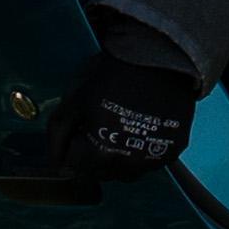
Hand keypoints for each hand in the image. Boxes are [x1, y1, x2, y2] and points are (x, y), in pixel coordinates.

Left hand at [45, 49, 203, 181]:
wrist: (157, 56)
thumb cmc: (112, 74)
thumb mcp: (74, 100)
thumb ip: (58, 135)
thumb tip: (55, 164)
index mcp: (99, 154)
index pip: (74, 165)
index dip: (74, 141)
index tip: (82, 123)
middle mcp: (128, 165)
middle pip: (99, 172)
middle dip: (93, 153)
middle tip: (100, 124)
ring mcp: (153, 159)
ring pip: (126, 172)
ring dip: (118, 157)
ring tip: (121, 126)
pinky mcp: (172, 151)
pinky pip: (150, 162)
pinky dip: (142, 150)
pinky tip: (141, 125)